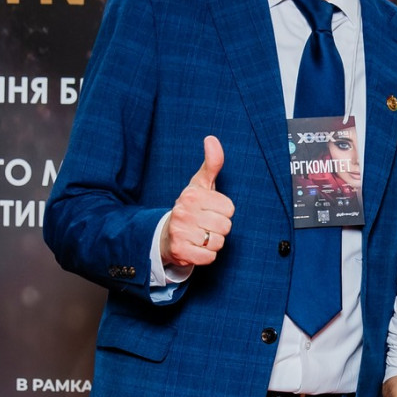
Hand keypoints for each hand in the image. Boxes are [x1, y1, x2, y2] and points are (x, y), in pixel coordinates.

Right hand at [162, 136, 233, 267]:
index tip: (211, 211)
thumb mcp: (201, 185)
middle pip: (226, 226)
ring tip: (200, 236)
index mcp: (191, 195)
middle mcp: (183, 212)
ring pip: (218, 242)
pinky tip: (196, 247)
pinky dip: (206, 255)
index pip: (229, 208)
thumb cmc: (191, 208)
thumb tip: (212, 139)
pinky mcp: (180, 251)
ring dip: (213, 242)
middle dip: (219, 228)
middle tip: (205, 225)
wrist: (167, 234)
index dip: (224, 212)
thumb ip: (212, 164)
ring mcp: (180, 232)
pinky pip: (209, 257)